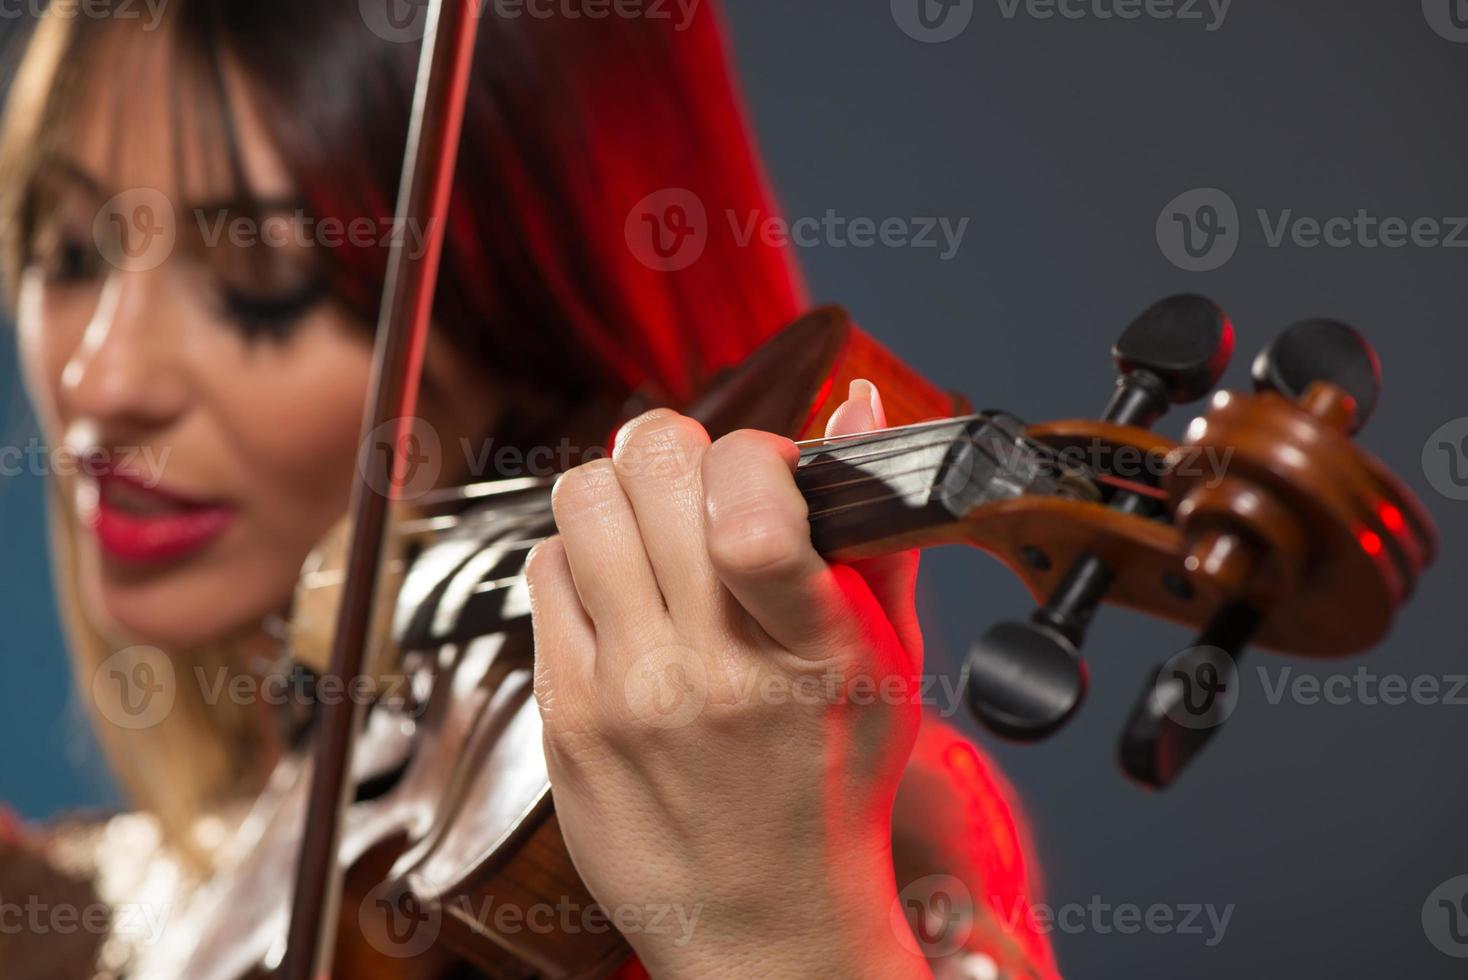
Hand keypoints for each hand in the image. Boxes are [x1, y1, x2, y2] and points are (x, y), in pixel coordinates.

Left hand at [527, 380, 930, 978]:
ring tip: (651, 531)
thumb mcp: (889, 667)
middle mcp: (712, 670)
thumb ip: (873, 533)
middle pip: (650, 471)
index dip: (750, 454)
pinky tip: (618, 596)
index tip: (762, 472)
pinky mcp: (567, 715)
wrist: (765, 922)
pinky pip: (543, 572)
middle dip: (676, 451)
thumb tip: (859, 403)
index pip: (751, 508)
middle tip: (696, 485)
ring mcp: (629, 694)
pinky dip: (580, 560)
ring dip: (618, 493)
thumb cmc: (831, 789)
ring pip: (581, 503)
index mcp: (811, 650)